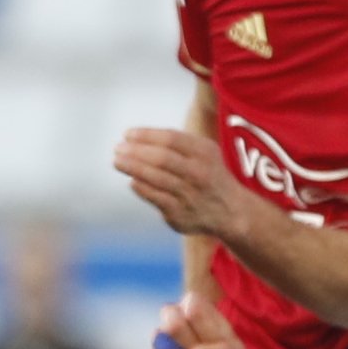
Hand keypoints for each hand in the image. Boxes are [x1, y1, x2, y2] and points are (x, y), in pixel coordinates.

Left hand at [113, 127, 254, 240]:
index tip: (127, 134)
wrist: (230, 211)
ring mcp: (189, 195)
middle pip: (162, 159)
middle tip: (117, 148)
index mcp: (204, 153)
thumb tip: (136, 140)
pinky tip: (133, 180)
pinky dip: (141, 187)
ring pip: (156, 179)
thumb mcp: (203, 151)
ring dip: (133, 168)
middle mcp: (198, 173)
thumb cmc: (208, 173)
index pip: (170, 139)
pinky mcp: (179, 214)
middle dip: (135, 152)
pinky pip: (155, 198)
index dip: (145, 135)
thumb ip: (176, 143)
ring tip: (117, 161)